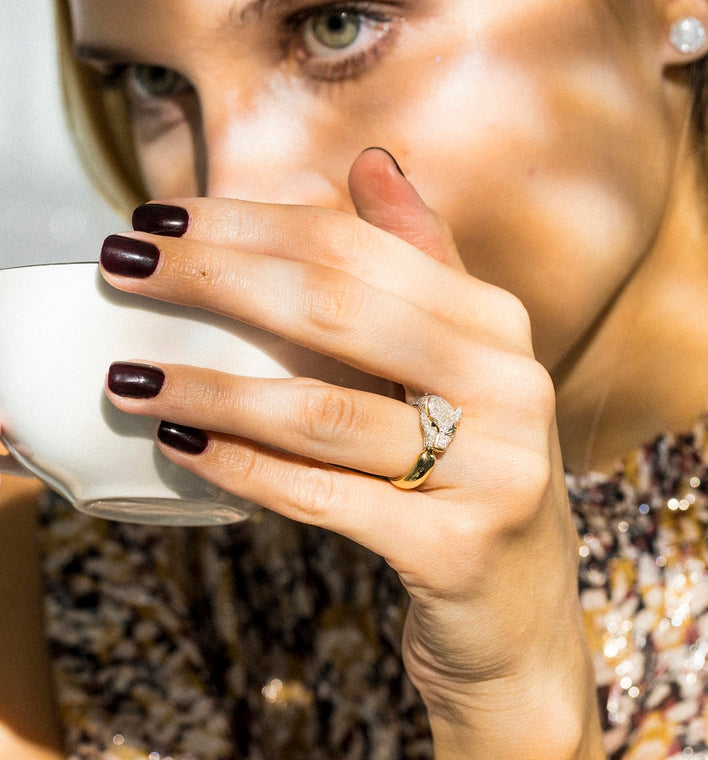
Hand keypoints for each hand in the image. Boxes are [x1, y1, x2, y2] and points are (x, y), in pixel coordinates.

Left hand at [100, 148, 602, 758]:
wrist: (521, 609)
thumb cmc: (471, 472)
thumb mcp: (461, 363)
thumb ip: (424, 262)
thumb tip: (373, 162)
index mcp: (497, 324)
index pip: (358, 247)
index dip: (251, 225)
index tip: (162, 220)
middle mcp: (509, 385)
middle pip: (337, 309)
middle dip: (215, 279)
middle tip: (123, 266)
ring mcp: (493, 469)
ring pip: (324, 411)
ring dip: (211, 389)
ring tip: (131, 378)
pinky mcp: (458, 548)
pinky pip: (326, 498)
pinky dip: (246, 471)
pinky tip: (184, 449)